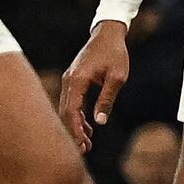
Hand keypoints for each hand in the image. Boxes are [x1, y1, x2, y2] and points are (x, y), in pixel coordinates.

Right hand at [57, 20, 131, 140]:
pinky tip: (88, 128)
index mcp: (77, 80)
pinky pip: (72, 102)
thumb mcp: (117, 77)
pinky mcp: (74, 80)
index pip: (71, 110)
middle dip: (73, 132)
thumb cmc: (115, 53)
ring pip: (67, 109)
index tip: (81, 144)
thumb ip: (107, 99)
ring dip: (76, 126)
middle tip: (83, 150)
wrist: (108, 34)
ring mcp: (69, 80)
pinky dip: (78, 116)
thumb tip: (99, 122)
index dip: (75, 129)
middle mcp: (69, 81)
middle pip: (65, 112)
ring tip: (87, 143)